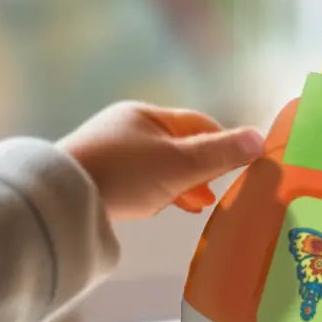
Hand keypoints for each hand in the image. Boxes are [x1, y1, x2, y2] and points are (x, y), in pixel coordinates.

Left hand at [61, 103, 263, 222]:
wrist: (61, 200)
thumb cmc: (125, 175)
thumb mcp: (179, 164)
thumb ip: (220, 153)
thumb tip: (260, 137)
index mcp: (146, 114)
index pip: (197, 124)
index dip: (223, 144)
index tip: (241, 166)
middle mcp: (124, 126)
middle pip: (175, 145)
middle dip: (200, 168)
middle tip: (218, 192)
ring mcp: (105, 150)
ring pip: (155, 164)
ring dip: (178, 183)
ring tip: (194, 205)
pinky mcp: (91, 175)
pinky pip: (134, 180)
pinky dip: (153, 191)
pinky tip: (157, 207)